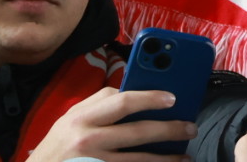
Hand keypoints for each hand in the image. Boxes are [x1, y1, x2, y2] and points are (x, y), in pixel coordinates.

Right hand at [25, 87, 196, 161]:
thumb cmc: (56, 148)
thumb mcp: (68, 120)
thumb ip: (98, 105)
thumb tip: (132, 92)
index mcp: (82, 118)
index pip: (121, 102)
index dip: (150, 98)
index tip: (172, 97)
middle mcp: (88, 140)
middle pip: (137, 132)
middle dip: (168, 129)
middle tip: (189, 127)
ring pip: (140, 160)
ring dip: (166, 158)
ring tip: (184, 155)